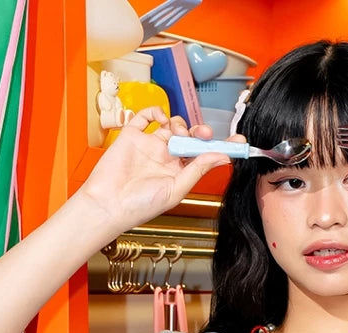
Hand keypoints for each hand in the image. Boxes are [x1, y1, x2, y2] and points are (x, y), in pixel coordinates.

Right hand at [77, 107, 231, 233]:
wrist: (109, 204)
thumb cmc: (140, 206)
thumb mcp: (176, 188)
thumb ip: (198, 169)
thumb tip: (222, 156)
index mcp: (179, 173)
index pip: (204, 155)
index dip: (220, 147)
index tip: (238, 142)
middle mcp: (166, 158)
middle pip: (190, 137)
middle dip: (200, 133)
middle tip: (205, 134)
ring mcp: (150, 145)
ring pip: (172, 125)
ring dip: (180, 124)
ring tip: (178, 134)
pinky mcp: (132, 136)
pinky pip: (146, 117)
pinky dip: (156, 112)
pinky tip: (162, 119)